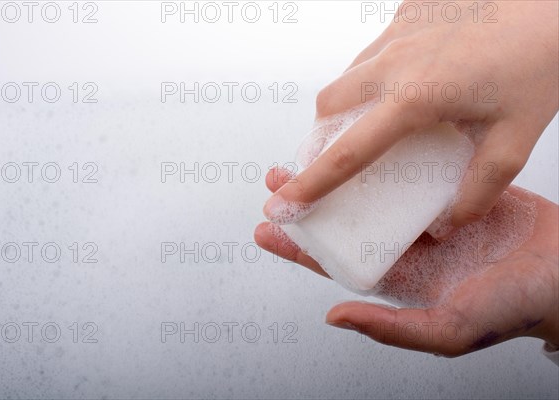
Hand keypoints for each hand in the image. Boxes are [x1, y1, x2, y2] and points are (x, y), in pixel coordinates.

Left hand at [255, 167, 558, 356]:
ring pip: (371, 194)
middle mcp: (405, 247)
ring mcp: (425, 217)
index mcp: (398, 278)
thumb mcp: (449, 329)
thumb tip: (334, 316)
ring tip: (311, 154)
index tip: (265, 227)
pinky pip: (409, 174)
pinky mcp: (450, 192)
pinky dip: (385, 158)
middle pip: (345, 222)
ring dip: (341, 175)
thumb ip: (391, 327)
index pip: (335, 263)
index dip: (298, 248)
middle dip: (310, 203)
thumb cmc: (515, 309)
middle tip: (278, 178)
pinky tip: (366, 142)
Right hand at [263, 1, 557, 236]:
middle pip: (328, 106)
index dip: (311, 185)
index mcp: (416, 97)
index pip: (347, 153)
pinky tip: (407, 80)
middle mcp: (394, 62)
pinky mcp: (407, 11)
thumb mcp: (516, 138)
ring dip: (346, 104)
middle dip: (321, 136)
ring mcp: (398, 32)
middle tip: (338, 157)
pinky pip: (373, 49)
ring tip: (375, 121)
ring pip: (347, 75)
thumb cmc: (538, 59)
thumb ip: (481, 188)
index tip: (283, 205)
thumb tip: (449, 221)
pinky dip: (373, 73)